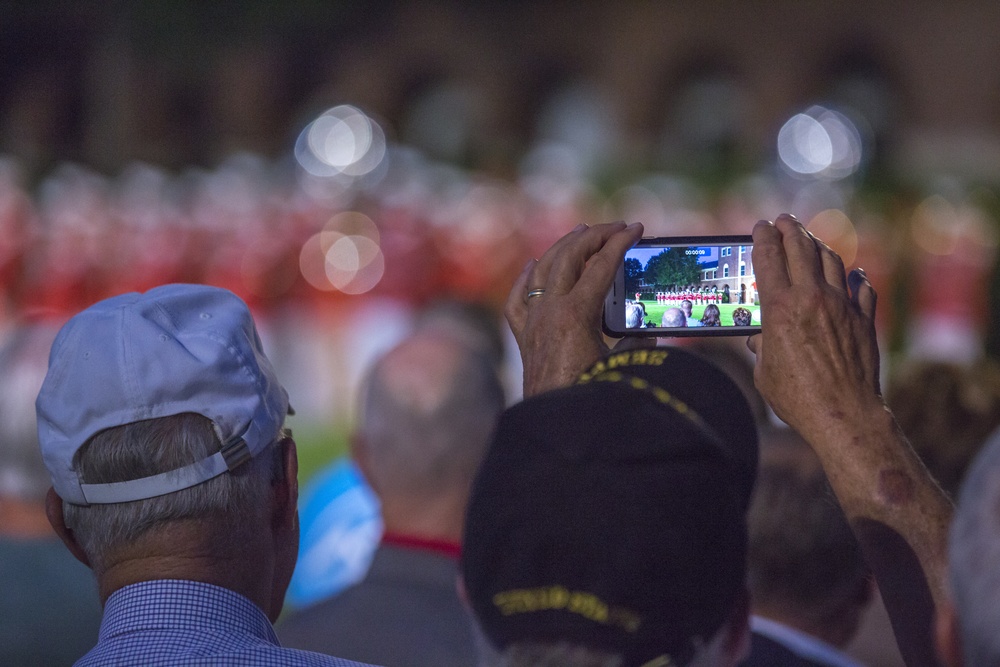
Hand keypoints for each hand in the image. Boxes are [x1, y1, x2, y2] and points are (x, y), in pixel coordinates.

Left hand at [506, 222, 643, 395]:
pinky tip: (533, 265)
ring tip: (581, 231)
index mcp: (575, 314)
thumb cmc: (592, 397)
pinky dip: (527, 277)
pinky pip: (518, 298)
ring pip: (543, 270)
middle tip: (615, 227)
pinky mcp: (523, 337)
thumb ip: (637, 340)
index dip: (620, 243)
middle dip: (594, 236)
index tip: (636, 229)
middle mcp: (549, 312)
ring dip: (564, 247)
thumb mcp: (623, 365)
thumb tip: (644, 330)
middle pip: (570, 258)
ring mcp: (532, 322)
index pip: (601, 266)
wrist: (557, 426)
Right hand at [747, 214, 882, 442]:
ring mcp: (841, 306)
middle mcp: (811, 299)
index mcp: (779, 309)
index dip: (762, 237)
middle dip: (789, 229)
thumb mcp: (764, 370)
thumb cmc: (796, 397)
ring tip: (810, 240)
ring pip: (831, 260)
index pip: (768, 258)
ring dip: (818, 245)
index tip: (760, 227)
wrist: (843, 413)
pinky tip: (852, 274)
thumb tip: (760, 339)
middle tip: (784, 220)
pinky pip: (862, 287)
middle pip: (800, 248)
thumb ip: (762, 347)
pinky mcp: (863, 319)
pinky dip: (854, 276)